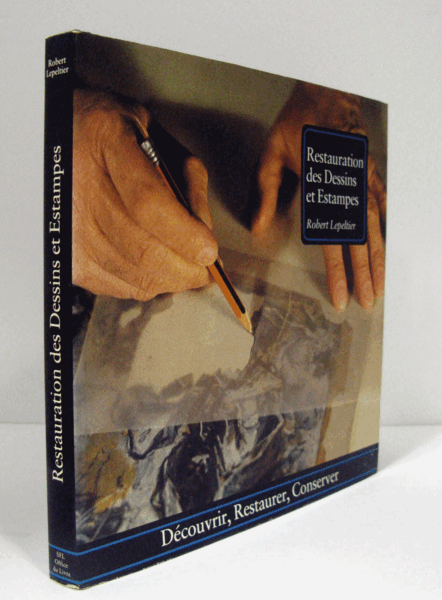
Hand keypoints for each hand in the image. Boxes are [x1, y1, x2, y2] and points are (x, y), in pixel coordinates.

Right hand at [72, 89, 217, 300]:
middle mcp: (79, 184)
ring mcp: (70, 226)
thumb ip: (190, 184)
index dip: (184, 234)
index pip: (148, 202)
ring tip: (184, 265)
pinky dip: (149, 283)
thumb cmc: (122, 141)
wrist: (66, 144)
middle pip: (143, 249)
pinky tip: (155, 266)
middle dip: (187, 268)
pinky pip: (121, 287)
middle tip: (206, 267)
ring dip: (171, 279)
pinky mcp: (70, 258)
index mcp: (107, 139)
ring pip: (135, 275)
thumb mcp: (164, 142)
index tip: (209, 251)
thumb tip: (204, 237)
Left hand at [253, 82, 385, 310]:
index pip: (331, 240)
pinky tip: (388, 248)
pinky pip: (383, 208)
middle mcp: (348, 188)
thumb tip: (258, 228)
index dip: (337, 272)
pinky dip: (387, 230)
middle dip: (364, 275)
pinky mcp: (371, 175)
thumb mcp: (272, 154)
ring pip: (375, 230)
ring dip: (378, 260)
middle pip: (359, 242)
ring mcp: (364, 182)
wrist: (326, 91)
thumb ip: (266, 192)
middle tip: (368, 303)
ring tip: (381, 286)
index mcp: (322, 187)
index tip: (339, 296)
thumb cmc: (298, 122)